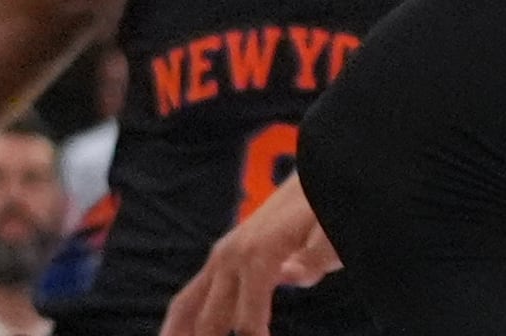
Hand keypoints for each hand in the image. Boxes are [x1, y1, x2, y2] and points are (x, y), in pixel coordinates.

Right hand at [158, 174, 338, 335]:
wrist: (310, 185)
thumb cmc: (322, 213)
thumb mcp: (329, 233)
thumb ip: (315, 258)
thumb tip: (293, 275)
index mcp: (258, 257)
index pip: (248, 322)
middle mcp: (230, 259)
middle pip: (210, 321)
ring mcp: (219, 259)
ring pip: (186, 307)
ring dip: (176, 334)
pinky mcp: (217, 261)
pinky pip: (188, 297)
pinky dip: (178, 322)